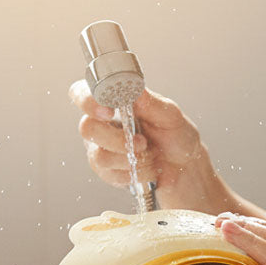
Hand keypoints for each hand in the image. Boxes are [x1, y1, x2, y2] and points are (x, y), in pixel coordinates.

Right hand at [69, 81, 212, 206]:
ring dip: (130, 158)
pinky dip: (135, 173)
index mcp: (113, 101)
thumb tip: (135, 89)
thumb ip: (152, 103)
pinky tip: (147, 168)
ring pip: (99, 156)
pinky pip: (111, 175)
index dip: (88, 101)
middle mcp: (102, 123)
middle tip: (142, 142)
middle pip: (87, 128)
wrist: (184, 166)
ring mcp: (101, 148)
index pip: (81, 93)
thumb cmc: (175, 136)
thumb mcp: (171, 116)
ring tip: (150, 156)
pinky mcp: (107, 171)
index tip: (109, 110)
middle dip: (117, 139)